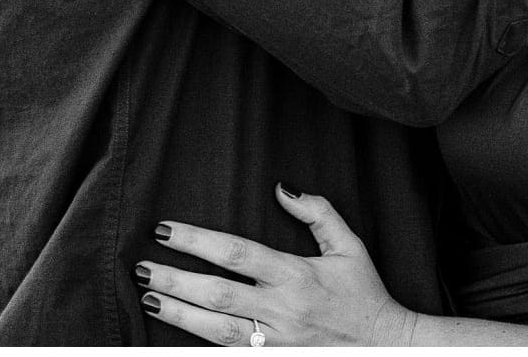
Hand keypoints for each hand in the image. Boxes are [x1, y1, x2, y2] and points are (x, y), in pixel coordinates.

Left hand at [137, 186, 417, 346]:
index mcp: (296, 274)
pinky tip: (174, 337)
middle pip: (217, 293)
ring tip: (148, 299)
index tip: (166, 230)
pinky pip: (229, 354)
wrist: (386, 347)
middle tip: (141, 267)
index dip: (198, 241)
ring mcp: (275, 341)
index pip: (237, 253)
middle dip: (175, 280)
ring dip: (179, 314)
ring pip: (216, 329)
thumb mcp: (351, 246)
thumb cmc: (365, 294)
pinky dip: (201, 346)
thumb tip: (282, 187)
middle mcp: (281, 309)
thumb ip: (318, 213)